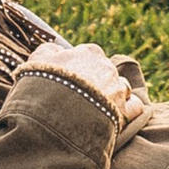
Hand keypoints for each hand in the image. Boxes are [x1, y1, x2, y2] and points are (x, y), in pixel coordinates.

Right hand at [24, 36, 150, 128]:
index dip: (79, 69)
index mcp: (88, 53)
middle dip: (95, 83)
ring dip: (113, 96)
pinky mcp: (124, 112)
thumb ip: (46, 51)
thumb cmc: (41, 88)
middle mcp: (106, 67)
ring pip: (122, 87)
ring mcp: (117, 89)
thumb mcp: (35, 64)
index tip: (70, 82)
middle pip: (105, 71)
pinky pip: (134, 108)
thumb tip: (55, 49)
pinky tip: (118, 118)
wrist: (53, 119)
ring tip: (98, 111)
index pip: (88, 55)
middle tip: (81, 100)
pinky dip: (128, 111)